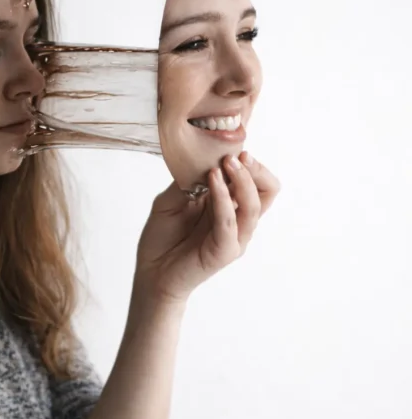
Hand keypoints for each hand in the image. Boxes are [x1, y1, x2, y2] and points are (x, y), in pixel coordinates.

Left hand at [134, 151, 279, 303]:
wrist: (151, 271)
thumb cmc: (162, 237)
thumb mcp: (172, 199)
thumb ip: (189, 181)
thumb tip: (204, 157)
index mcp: (228, 206)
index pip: (256, 182)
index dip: (251, 164)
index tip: (233, 148)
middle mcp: (236, 220)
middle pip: (267, 192)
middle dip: (256, 170)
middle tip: (237, 155)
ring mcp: (233, 237)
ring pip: (254, 206)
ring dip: (242, 180)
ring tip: (225, 163)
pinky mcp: (224, 251)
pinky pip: (230, 222)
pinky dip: (223, 198)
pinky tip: (212, 180)